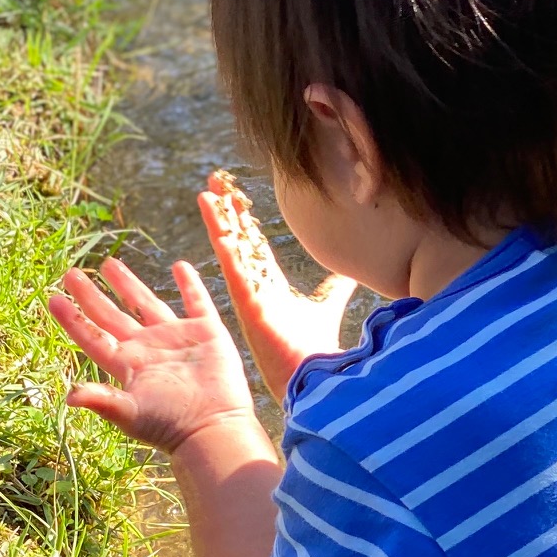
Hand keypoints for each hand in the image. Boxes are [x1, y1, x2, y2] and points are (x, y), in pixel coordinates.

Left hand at [46, 257, 256, 454]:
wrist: (213, 428)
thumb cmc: (169, 425)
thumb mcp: (130, 414)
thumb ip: (101, 400)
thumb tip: (68, 397)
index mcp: (127, 364)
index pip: (93, 336)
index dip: (73, 319)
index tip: (53, 299)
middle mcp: (147, 348)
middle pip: (112, 315)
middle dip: (92, 295)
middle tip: (71, 274)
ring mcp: (176, 338)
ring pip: (147, 303)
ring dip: (128, 284)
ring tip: (109, 264)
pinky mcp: (206, 333)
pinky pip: (197, 302)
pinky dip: (190, 285)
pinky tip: (180, 266)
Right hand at [199, 173, 356, 403]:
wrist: (314, 376)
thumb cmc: (315, 347)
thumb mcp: (326, 304)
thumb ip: (334, 285)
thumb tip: (349, 268)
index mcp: (267, 284)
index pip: (251, 244)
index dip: (242, 219)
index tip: (233, 194)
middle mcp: (254, 287)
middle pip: (236, 240)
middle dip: (226, 210)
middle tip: (214, 181)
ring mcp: (250, 296)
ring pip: (230, 252)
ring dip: (219, 223)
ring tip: (206, 194)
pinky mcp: (252, 308)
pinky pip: (236, 275)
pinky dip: (228, 252)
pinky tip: (220, 230)